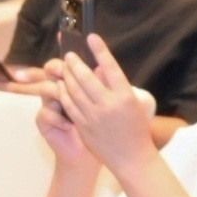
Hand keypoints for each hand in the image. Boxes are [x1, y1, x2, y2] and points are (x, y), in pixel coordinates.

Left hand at [38, 36, 159, 170]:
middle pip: (86, 77)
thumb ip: (115, 85)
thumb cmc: (135, 128)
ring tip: (64, 66)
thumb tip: (98, 67)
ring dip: (67, 75)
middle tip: (70, 54)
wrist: (132, 159)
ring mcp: (94, 116)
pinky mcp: (83, 126)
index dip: (100, 50)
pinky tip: (62, 86)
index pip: (110, 67)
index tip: (91, 37)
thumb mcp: (132, 103)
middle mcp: (109, 105)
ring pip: (74, 90)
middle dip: (75, 62)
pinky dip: (64, 93)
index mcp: (125, 96)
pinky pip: (69, 105)